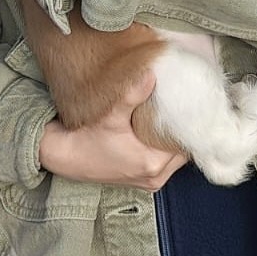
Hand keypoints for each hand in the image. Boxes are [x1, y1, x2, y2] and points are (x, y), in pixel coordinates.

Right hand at [39, 71, 186, 189]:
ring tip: (172, 118)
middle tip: (182, 107)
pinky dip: (162, 149)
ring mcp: (147, 181)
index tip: (191, 106)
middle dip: (181, 132)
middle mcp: (154, 177)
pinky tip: (157, 132)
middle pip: (181, 152)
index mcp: (153, 164)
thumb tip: (150, 75)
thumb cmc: (87, 139)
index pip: (186, 145)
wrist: (65, 156)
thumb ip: (132, 94)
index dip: (189, 125)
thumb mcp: (111, 115)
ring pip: (172, 159)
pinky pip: (161, 163)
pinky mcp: (139, 179)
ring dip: (171, 142)